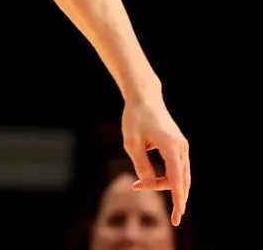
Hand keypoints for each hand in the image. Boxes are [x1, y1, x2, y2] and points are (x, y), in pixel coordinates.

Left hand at [121, 93, 189, 225]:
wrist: (145, 98)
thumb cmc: (135, 118)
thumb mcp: (132, 143)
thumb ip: (142, 166)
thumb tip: (149, 185)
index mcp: (171, 147)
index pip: (177, 180)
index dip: (177, 200)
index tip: (178, 216)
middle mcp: (182, 148)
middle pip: (181, 180)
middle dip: (171, 196)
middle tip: (150, 200)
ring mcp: (182, 147)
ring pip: (180, 175)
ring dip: (165, 184)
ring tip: (140, 185)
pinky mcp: (179, 145)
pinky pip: (178, 168)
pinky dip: (168, 177)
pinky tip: (154, 180)